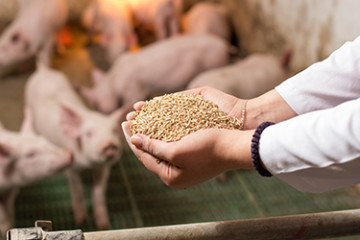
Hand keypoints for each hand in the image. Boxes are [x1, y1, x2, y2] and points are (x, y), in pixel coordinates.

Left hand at [122, 110, 254, 188]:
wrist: (235, 147)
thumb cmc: (207, 150)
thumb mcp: (176, 151)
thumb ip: (153, 147)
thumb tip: (133, 140)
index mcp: (169, 177)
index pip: (143, 156)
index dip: (132, 138)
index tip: (124, 123)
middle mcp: (175, 173)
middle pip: (150, 151)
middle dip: (139, 134)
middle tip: (128, 119)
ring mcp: (184, 164)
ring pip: (160, 146)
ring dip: (149, 131)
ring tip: (140, 117)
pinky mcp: (192, 155)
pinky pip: (172, 143)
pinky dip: (163, 132)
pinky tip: (158, 122)